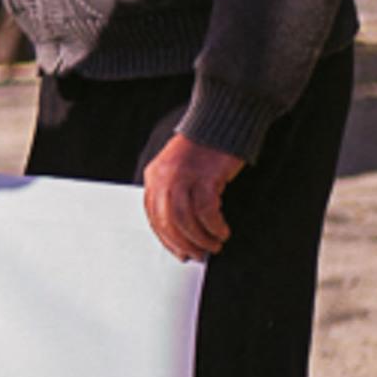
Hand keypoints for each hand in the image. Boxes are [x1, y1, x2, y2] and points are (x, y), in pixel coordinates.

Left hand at [142, 135, 241, 262]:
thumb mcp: (177, 171)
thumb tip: (180, 233)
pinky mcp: (206, 176)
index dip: (167, 239)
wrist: (219, 122)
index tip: (180, 252)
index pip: (153, 216)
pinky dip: (214, 226)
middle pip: (168, 221)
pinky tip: (222, 231)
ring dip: (200, 238)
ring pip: (185, 220)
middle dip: (183, 243)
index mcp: (154, 177)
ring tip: (213, 245)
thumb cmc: (202, 150)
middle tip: (198, 254)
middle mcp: (164, 177)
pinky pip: (207, 210)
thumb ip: (173, 195)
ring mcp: (184, 176)